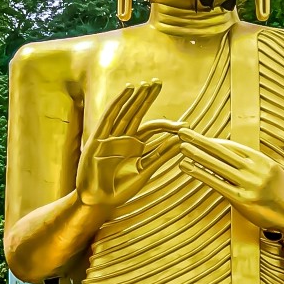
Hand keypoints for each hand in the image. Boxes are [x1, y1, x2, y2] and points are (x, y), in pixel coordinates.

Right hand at [76, 81, 179, 209]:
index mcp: (136, 146)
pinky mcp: (99, 138)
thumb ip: (160, 156)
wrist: (99, 201)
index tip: (184, 125)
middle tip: (158, 82)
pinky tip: (128, 91)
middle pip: (138, 113)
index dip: (168, 124)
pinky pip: (110, 116)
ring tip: (145, 84)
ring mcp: (112, 137)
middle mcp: (125, 138)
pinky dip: (118, 103)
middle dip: (147, 97)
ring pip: (125, 112)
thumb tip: (180, 142)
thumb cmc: (120, 189)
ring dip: (134, 97)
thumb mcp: (144, 172)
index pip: (153, 128)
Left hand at [176, 127, 283, 236]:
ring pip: (218, 166)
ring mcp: (249, 185)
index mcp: (262, 161)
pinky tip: (188, 167)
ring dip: (198, 155)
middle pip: (223, 152)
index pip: (233, 147)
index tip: (199, 137)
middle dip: (201, 141)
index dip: (214, 141)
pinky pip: (217, 184)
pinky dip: (201, 174)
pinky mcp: (242, 199)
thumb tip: (229, 152)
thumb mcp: (271, 171)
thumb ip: (253, 162)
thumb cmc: (278, 193)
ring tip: (182, 147)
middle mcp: (255, 170)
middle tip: (184, 133)